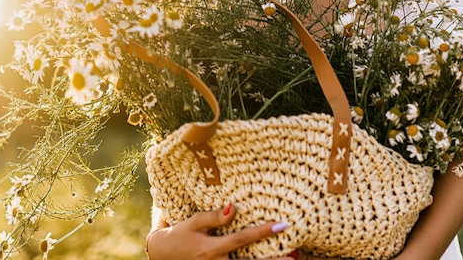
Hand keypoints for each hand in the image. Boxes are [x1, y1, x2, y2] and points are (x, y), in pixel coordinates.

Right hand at [146, 204, 293, 259]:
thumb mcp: (193, 222)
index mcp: (212, 249)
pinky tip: (274, 259)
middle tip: (297, 255)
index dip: (262, 232)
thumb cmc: (181, 235)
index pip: (242, 239)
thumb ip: (214, 217)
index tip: (282, 225)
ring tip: (293, 259)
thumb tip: (234, 208)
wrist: (166, 256)